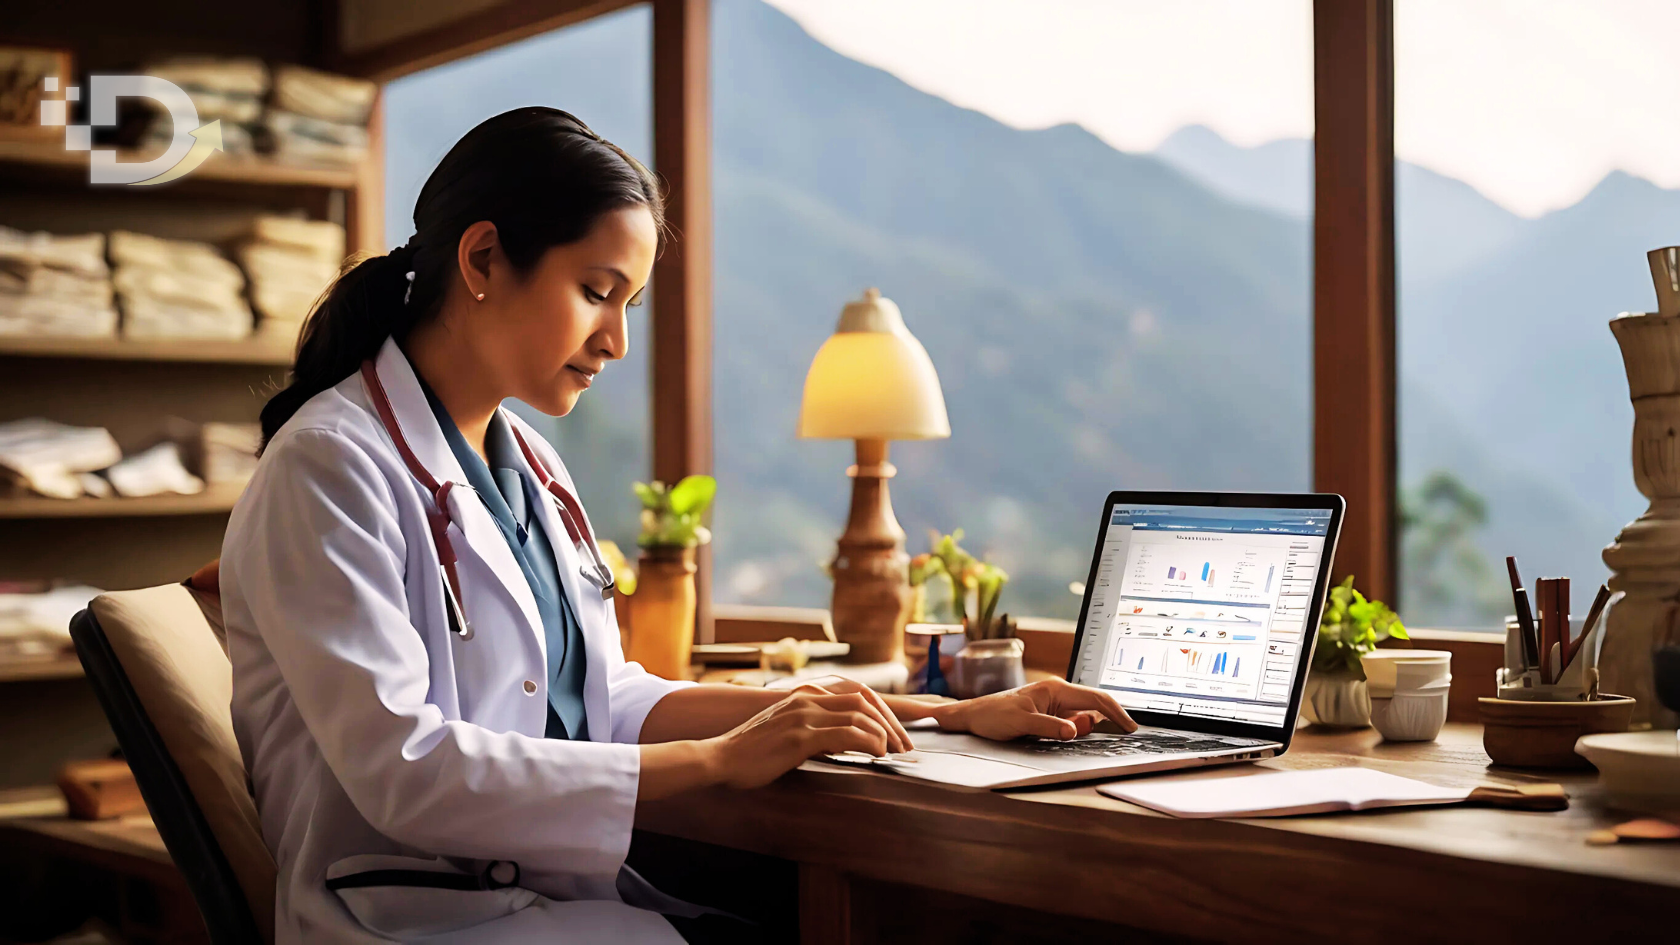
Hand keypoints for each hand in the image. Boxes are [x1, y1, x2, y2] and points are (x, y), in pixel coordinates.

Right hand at [706, 688, 906, 789]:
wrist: (719, 758)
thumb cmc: (749, 753)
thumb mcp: (784, 732)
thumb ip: (809, 730)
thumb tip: (839, 743)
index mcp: (803, 695)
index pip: (856, 695)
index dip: (881, 713)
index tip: (894, 734)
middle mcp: (806, 699)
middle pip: (864, 702)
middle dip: (889, 723)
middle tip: (904, 745)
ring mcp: (803, 716)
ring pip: (859, 716)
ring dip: (883, 734)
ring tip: (894, 752)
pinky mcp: (800, 737)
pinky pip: (846, 734)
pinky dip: (868, 742)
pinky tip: (876, 754)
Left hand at [937, 678, 1136, 740]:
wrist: (973, 716)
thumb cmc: (993, 715)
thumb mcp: (1021, 724)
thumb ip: (1049, 727)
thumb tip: (1075, 731)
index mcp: (1055, 689)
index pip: (1095, 698)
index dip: (1116, 713)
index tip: (1130, 728)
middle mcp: (1058, 693)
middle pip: (1095, 705)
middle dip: (1111, 720)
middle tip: (1125, 736)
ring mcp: (1055, 703)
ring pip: (1086, 715)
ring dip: (1094, 727)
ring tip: (1097, 737)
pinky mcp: (1051, 713)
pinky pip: (1074, 721)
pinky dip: (1082, 730)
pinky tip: (1077, 736)